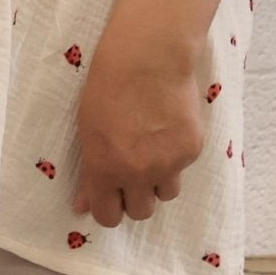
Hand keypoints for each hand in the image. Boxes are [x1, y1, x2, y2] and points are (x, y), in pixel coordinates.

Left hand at [71, 32, 206, 228]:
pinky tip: (167, 129)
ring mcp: (169, 164)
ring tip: (152, 151)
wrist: (149, 58)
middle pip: (141, 213)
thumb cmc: (107, 86)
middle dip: (134, 198)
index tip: (110, 198)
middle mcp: (138, 174)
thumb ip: (90, 172)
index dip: (108, 209)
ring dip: (158, 181)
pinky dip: (176, 156)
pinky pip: (183, 168)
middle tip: (132, 174)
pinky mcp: (192, 150)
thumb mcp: (88, 130)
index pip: (108, 217)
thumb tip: (83, 205)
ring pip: (166, 194)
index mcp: (105, 170)